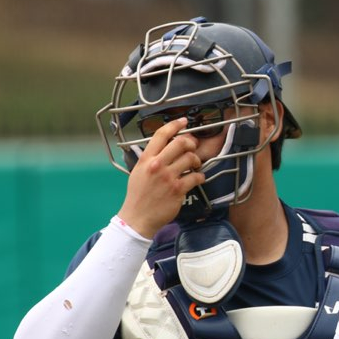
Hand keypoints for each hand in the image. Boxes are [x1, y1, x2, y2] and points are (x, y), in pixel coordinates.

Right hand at [117, 118, 204, 237]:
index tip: (183, 121)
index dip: (174, 125)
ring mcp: (168, 177)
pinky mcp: (178, 189)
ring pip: (190, 158)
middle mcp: (157, 165)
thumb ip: (150, 159)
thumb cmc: (138, 195)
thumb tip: (164, 148)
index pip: (161, 135)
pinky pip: (196, 177)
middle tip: (193, 147)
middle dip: (191, 142)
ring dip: (196, 160)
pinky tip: (197, 178)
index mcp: (146, 159)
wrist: (138, 217)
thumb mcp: (138, 171)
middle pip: (180, 143)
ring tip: (195, 165)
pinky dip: (200, 176)